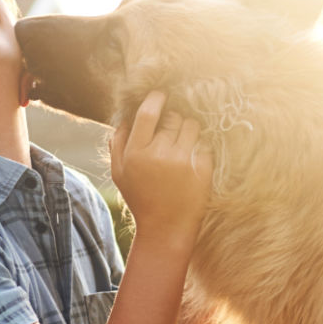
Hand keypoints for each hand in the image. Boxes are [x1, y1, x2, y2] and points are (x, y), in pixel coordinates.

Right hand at [110, 90, 211, 251]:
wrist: (166, 228)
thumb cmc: (141, 199)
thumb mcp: (119, 174)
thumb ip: (117, 145)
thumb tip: (124, 120)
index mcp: (137, 154)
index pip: (147, 114)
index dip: (155, 99)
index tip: (160, 95)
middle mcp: (160, 155)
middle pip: (173, 119)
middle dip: (174, 119)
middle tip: (172, 129)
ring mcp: (183, 162)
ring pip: (192, 126)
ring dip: (189, 129)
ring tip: (184, 142)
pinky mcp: (202, 170)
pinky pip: (205, 143)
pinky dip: (200, 146)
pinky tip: (193, 157)